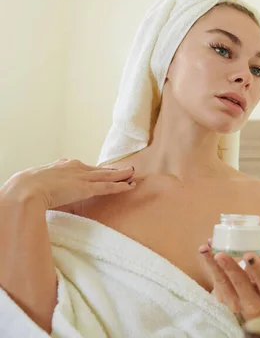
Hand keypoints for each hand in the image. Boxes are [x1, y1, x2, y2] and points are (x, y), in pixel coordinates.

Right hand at [0, 158, 136, 208]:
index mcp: (61, 166)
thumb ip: (43, 187)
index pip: (83, 167)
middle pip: (98, 169)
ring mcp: (82, 177)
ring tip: (133, 174)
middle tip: (125, 169)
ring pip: (107, 175)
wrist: (25, 189)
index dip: (94, 170)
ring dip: (121, 175)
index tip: (102, 171)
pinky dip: (121, 186)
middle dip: (111, 170)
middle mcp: (74, 168)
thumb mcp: (35, 184)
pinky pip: (108, 187)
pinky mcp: (87, 188)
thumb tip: (38, 196)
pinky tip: (131, 186)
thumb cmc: (24, 188)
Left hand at [198, 236, 259, 319]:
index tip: (248, 254)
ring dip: (213, 266)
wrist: (254, 297)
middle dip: (230, 269)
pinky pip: (215, 283)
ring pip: (224, 285)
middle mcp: (254, 303)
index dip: (256, 267)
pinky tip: (206, 253)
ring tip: (206, 250)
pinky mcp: (223, 300)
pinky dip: (210, 267)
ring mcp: (237, 304)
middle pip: (241, 285)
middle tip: (220, 254)